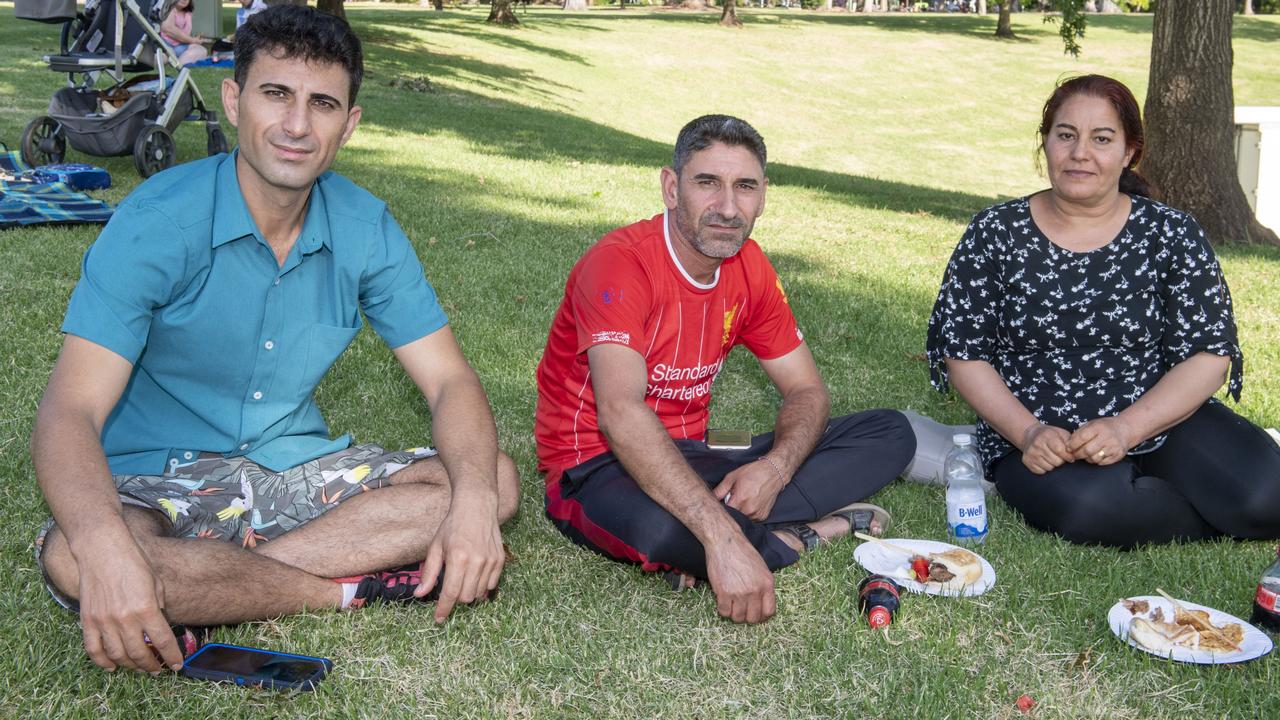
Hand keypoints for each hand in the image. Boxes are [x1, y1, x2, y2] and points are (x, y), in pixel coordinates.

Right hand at [76, 540, 182, 673]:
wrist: (102, 550)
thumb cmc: (134, 562)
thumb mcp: (156, 582)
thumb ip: (159, 606)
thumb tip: (159, 625)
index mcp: (147, 608)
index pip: (163, 642)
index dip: (172, 657)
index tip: (177, 665)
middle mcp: (125, 619)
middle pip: (140, 653)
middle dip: (152, 666)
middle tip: (158, 669)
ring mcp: (104, 621)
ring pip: (118, 655)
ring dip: (130, 666)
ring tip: (139, 668)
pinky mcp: (87, 620)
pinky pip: (94, 649)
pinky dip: (103, 662)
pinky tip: (112, 667)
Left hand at [418, 500, 503, 623]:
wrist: (477, 508)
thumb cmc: (453, 526)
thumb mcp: (436, 547)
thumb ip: (429, 573)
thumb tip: (420, 594)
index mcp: (458, 558)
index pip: (451, 593)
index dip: (444, 609)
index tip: (439, 619)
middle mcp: (476, 561)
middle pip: (466, 597)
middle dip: (456, 599)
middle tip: (451, 588)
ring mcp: (491, 561)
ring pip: (479, 594)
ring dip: (469, 593)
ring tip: (463, 578)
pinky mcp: (500, 560)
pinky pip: (491, 585)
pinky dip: (482, 586)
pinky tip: (475, 575)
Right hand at [704, 535, 775, 623]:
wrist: (725, 542)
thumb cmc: (742, 552)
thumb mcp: (761, 568)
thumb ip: (764, 586)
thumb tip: (762, 603)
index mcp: (767, 584)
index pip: (769, 612)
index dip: (762, 616)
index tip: (756, 614)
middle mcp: (755, 590)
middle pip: (753, 618)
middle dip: (747, 617)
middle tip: (741, 609)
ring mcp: (739, 593)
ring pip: (738, 617)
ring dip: (734, 613)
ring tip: (731, 604)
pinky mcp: (724, 592)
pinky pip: (724, 612)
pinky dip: (723, 609)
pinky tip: (723, 600)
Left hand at [713, 458, 785, 520]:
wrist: (773, 472)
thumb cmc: (754, 472)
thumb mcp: (732, 477)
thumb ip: (720, 490)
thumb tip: (711, 499)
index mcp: (740, 500)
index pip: (724, 512)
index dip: (720, 509)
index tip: (720, 504)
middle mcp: (749, 510)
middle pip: (733, 517)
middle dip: (730, 511)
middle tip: (731, 500)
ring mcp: (757, 515)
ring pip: (742, 519)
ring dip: (739, 513)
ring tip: (742, 500)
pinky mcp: (762, 517)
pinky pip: (750, 519)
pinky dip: (747, 514)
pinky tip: (749, 503)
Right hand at [1018, 423, 1073, 474]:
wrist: (1031, 435)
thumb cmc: (1049, 435)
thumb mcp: (1061, 433)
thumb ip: (1069, 441)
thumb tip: (1074, 453)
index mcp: (1047, 435)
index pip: (1060, 450)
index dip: (1068, 456)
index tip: (1070, 457)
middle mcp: (1037, 444)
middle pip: (1056, 461)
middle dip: (1061, 461)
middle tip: (1059, 456)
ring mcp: (1031, 453)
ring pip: (1049, 468)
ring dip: (1053, 465)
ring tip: (1051, 457)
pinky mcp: (1026, 460)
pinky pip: (1041, 471)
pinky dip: (1044, 468)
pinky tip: (1043, 460)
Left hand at [1067, 416, 1134, 465]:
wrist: (1125, 429)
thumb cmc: (1104, 427)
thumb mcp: (1091, 424)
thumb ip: (1079, 433)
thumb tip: (1067, 444)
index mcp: (1098, 427)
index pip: (1081, 438)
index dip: (1072, 445)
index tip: (1068, 448)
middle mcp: (1107, 437)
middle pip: (1087, 450)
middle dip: (1078, 454)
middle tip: (1075, 454)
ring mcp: (1113, 447)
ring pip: (1094, 458)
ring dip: (1087, 458)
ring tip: (1086, 454)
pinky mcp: (1118, 455)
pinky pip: (1102, 462)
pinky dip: (1096, 461)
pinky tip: (1096, 455)